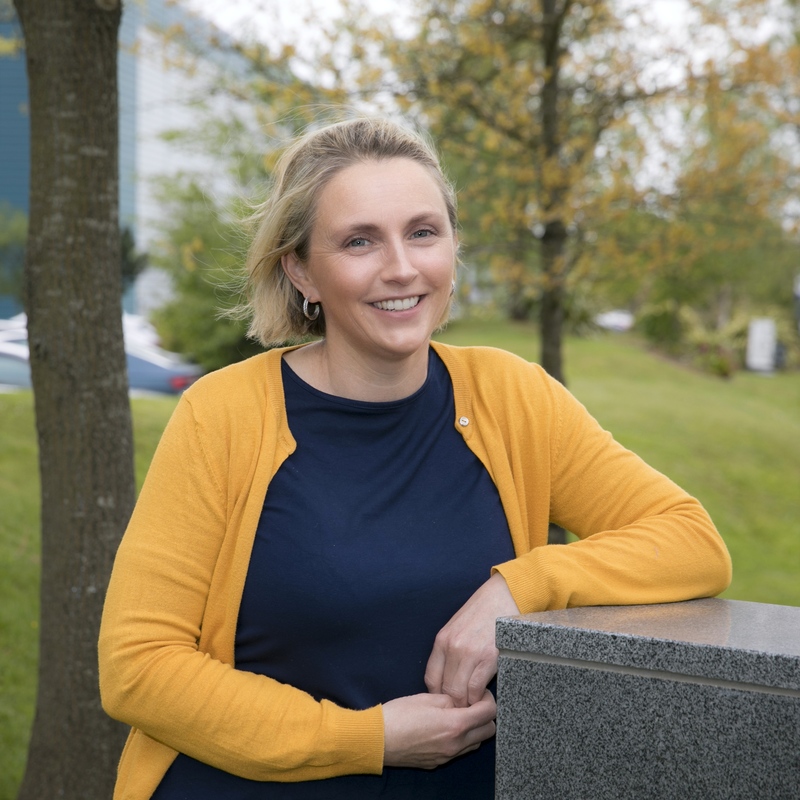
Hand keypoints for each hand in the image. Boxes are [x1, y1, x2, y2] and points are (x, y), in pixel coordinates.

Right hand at [382, 690, 496, 768]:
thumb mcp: (427, 697)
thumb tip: (460, 702)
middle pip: (488, 732)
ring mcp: (447, 756)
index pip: (489, 713)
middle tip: (472, 704)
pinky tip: (445, 729)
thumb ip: (450, 699)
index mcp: (456, 725)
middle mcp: (456, 744)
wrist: (377, 740)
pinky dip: (460, 740)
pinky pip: (458, 752)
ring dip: (474, 730)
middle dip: (485, 716)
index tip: (480, 694)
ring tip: (459, 716)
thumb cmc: (400, 715)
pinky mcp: (437, 762)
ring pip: (475, 744)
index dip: (488, 700)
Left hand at [425, 573, 518, 706]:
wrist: (502, 596)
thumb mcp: (457, 626)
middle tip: (463, 708)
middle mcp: (452, 648)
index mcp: (442, 640)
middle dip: (453, 703)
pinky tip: (484, 696)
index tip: (447, 700)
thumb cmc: (481, 611)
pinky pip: (477, 689)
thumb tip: (448, 675)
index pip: (431, 678)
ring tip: (474, 704)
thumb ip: (450, 648)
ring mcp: (469, 654)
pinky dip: (479, 698)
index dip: (438, 695)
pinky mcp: (488, 658)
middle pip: (445, 689)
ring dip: (467, 704)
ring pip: (460, 693)